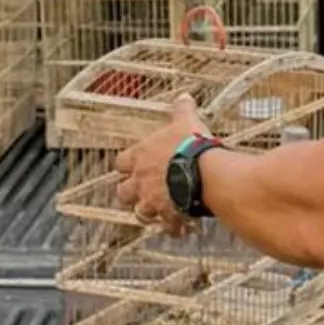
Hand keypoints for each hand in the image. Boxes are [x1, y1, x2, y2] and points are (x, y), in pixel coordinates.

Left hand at [114, 95, 206, 236]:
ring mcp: (151, 200)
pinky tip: (181, 226)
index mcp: (141, 156)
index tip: (133, 164)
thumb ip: (181, 110)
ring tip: (160, 210)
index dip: (126, 164)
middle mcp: (141, 180)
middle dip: (131, 192)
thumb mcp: (185, 122)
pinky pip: (167, 226)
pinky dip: (172, 227)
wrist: (202, 173)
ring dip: (149, 211)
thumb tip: (183, 98)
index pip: (121, 162)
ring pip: (140, 212)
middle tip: (143, 190)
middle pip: (123, 191)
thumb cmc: (190, 145)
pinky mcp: (167, 215)